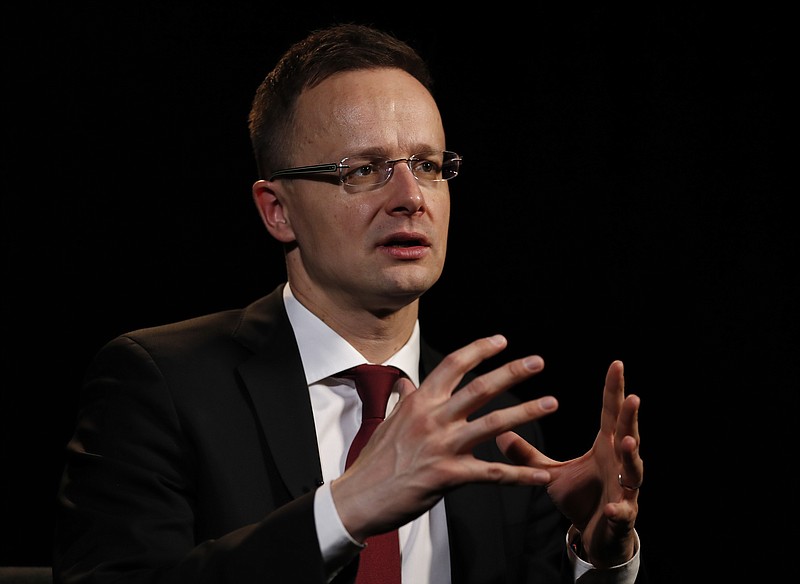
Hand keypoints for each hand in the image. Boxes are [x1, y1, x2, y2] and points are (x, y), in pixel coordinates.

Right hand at [330, 334, 555, 541]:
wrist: (359, 497)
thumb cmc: (373, 462)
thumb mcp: (388, 422)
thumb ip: (404, 401)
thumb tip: (406, 383)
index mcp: (419, 402)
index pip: (453, 365)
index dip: (479, 350)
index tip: (501, 341)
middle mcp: (433, 418)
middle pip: (480, 387)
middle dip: (512, 372)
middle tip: (537, 362)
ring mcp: (442, 446)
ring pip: (493, 423)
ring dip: (526, 412)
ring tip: (551, 402)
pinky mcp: (448, 475)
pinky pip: (492, 473)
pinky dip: (520, 475)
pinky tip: (542, 476)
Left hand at [497, 360, 641, 567]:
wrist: (597, 537)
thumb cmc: (581, 499)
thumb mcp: (552, 474)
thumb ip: (528, 454)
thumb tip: (500, 433)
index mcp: (604, 449)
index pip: (610, 414)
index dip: (613, 390)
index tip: (616, 364)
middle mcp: (618, 465)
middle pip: (627, 435)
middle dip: (630, 417)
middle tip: (632, 396)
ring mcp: (624, 490)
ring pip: (633, 471)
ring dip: (631, 456)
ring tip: (625, 441)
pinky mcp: (621, 517)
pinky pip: (621, 513)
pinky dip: (618, 510)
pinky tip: (613, 507)